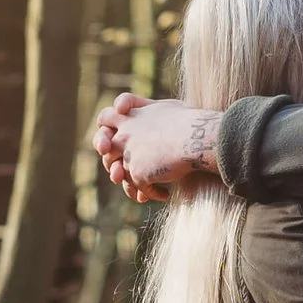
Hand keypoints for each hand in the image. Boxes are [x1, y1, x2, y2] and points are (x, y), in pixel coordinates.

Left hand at [96, 94, 217, 199]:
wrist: (197, 138)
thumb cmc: (190, 120)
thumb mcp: (167, 108)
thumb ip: (150, 113)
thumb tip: (149, 124)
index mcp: (131, 114)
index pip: (106, 117)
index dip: (105, 128)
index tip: (112, 141)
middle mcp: (125, 132)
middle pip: (105, 147)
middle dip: (111, 162)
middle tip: (122, 175)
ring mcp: (128, 153)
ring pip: (119, 173)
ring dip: (130, 183)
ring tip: (143, 191)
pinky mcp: (137, 172)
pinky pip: (139, 188)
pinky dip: (151, 193)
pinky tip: (165, 194)